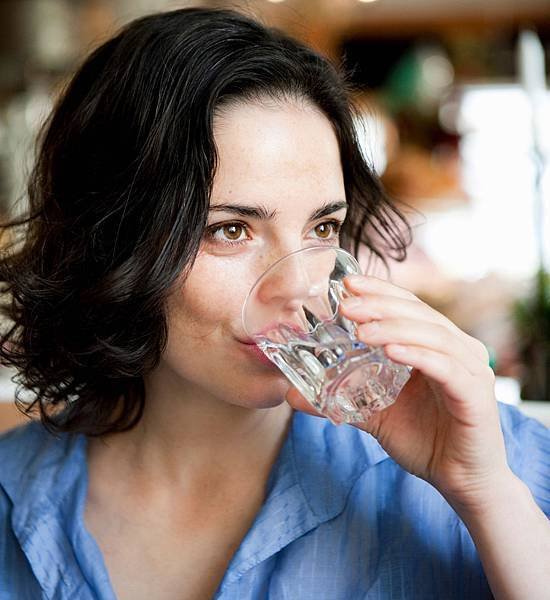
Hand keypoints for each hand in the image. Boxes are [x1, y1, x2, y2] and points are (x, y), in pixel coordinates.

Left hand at [286, 274, 513, 511]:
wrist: (460, 481)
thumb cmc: (423, 440)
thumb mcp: (374, 413)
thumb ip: (338, 400)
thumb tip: (292, 394)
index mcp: (437, 344)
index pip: (408, 306)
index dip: (379, 292)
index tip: (346, 284)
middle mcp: (458, 349)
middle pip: (419, 314)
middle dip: (380, 305)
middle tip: (346, 305)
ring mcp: (471, 369)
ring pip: (432, 335)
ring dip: (394, 328)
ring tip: (361, 331)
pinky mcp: (475, 394)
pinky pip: (446, 368)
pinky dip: (417, 355)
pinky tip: (392, 352)